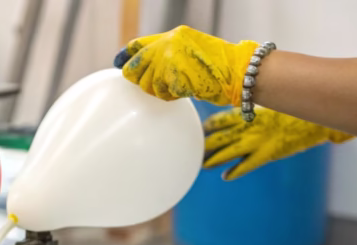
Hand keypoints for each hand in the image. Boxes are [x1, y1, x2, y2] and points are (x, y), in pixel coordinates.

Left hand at [113, 25, 258, 105]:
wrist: (239, 71)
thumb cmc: (220, 66)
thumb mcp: (191, 51)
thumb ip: (169, 55)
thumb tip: (146, 69)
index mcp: (173, 35)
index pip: (138, 44)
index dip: (126, 55)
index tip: (117, 62)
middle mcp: (168, 44)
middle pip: (136, 67)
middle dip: (141, 80)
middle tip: (155, 86)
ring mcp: (170, 59)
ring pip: (148, 84)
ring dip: (159, 91)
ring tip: (176, 88)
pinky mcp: (175, 75)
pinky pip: (163, 94)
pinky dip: (172, 96)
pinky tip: (185, 91)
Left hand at [203, 107, 353, 179]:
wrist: (314, 114)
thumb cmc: (297, 104)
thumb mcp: (275, 100)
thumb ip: (260, 101)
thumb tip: (251, 95)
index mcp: (250, 112)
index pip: (222, 119)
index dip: (210, 125)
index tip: (201, 129)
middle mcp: (248, 127)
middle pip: (220, 137)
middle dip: (207, 144)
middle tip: (195, 149)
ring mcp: (256, 142)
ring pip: (228, 152)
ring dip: (215, 159)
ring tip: (203, 165)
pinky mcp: (267, 154)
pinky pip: (246, 165)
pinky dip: (234, 172)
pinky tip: (225, 176)